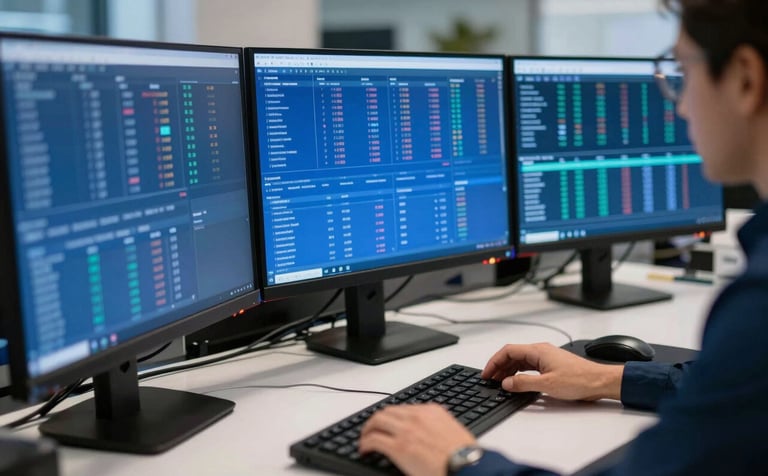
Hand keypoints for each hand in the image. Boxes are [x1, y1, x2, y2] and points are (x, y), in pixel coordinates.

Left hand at [359, 403, 475, 475]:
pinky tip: (364, 450)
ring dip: (367, 430)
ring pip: (377, 421)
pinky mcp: (398, 447)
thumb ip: (437, 426)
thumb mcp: (452, 431)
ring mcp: (406, 430)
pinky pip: (374, 440)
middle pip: (387, 411)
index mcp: (431, 411)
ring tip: (365, 439)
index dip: (391, 416)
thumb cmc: (464, 456)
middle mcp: (416, 416)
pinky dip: (365, 443)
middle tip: (371, 429)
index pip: (403, 408)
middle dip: (376, 420)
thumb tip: (428, 434)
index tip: (388, 423)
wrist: (467, 467)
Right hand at [482, 343, 623, 400]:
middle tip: (490, 379)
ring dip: (508, 370)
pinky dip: (519, 373)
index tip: (486, 373)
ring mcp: (546, 357)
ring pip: (520, 360)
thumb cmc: (579, 380)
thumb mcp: (547, 385)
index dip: (494, 361)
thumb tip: (506, 383)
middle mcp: (540, 351)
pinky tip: (516, 382)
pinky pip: (529, 365)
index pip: (508, 351)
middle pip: (512, 355)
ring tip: (500, 382)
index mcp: (538, 351)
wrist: (599, 382)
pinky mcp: (551, 365)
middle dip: (499, 366)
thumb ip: (523, 383)